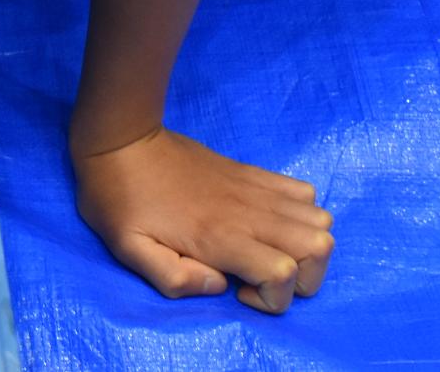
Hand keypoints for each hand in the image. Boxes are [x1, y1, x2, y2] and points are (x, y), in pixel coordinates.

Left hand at [72, 125, 333, 313]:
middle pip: (319, 248)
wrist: (120, 140)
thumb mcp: (128, 249)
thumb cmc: (118, 200)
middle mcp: (248, 213)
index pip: (284, 274)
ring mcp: (254, 189)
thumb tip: (220, 285)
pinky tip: (267, 222)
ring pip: (321, 220)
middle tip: (260, 275)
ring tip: (268, 250)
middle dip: (303, 277)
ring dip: (306, 246)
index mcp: (219, 236)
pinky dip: (301, 214)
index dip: (272, 298)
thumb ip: (174, 278)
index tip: (237, 290)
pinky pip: (304, 192)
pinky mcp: (252, 172)